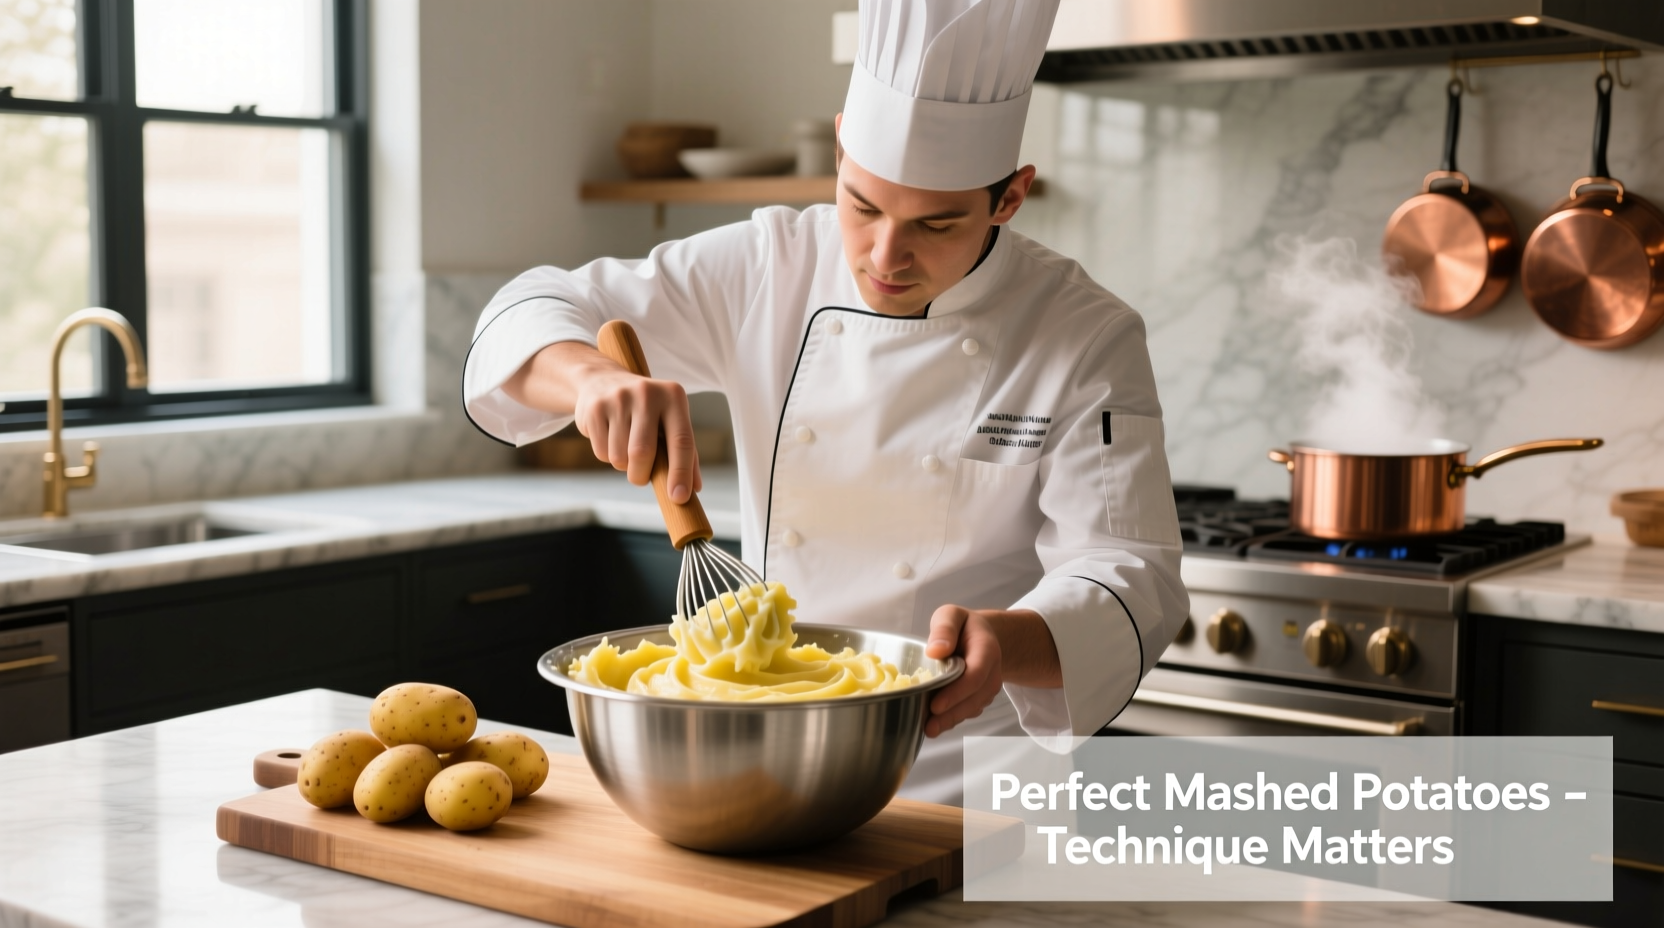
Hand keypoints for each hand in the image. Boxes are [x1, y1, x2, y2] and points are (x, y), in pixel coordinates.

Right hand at [504, 342, 701, 501]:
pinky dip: (607, 456)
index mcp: (674, 396)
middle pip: (642, 453)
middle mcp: (647, 393)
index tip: (679, 497)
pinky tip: (610, 438)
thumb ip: (685, 453)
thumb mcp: (670, 420)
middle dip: (641, 475)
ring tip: (625, 448)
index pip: (681, 441)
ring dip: (623, 466)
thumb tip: (693, 490)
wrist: (603, 380)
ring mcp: (618, 398)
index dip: (681, 473)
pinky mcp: (594, 408)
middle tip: (640, 476)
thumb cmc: (647, 411)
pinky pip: (601, 452)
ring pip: (619, 457)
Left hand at [922, 606, 1059, 737]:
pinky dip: (953, 719)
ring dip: (952, 721)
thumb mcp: (951, 615)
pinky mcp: (980, 697)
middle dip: (952, 714)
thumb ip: (944, 628)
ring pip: (972, 708)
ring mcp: (988, 688)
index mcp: (987, 650)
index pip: (975, 675)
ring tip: (929, 730)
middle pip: (975, 698)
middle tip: (929, 727)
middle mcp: (992, 672)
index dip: (956, 693)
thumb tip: (935, 650)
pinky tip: (936, 724)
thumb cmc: (963, 626)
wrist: (983, 636)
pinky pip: (968, 711)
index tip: (935, 705)